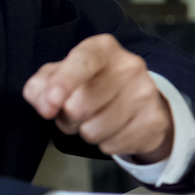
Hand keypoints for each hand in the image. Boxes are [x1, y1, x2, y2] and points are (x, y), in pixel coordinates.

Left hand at [23, 34, 171, 162]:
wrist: (138, 100)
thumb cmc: (92, 85)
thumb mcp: (60, 78)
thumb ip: (41, 86)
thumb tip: (44, 103)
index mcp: (102, 49)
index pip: (83, 61)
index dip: (64, 82)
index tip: (50, 103)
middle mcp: (129, 66)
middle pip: (79, 106)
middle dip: (68, 117)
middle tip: (75, 112)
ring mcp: (145, 92)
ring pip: (94, 130)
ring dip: (87, 132)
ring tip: (96, 120)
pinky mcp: (153, 119)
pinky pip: (112, 145)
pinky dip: (106, 143)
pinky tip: (114, 128)